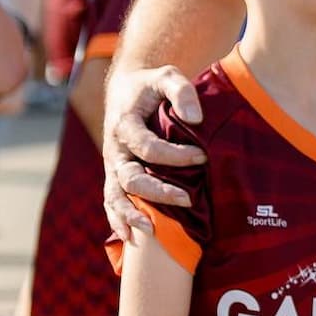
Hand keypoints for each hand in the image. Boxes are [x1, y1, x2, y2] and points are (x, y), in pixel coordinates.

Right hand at [101, 65, 203, 243]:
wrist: (129, 90)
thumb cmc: (152, 85)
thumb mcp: (168, 76)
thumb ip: (181, 92)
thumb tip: (196, 120)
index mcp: (124, 124)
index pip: (147, 146)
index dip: (174, 155)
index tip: (203, 155)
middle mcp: (114, 149)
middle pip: (130, 177)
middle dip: (158, 191)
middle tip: (188, 199)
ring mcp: (113, 166)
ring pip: (115, 195)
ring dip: (131, 214)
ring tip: (152, 230)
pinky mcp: (116, 176)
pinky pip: (112, 201)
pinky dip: (118, 220)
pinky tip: (131, 238)